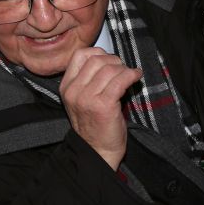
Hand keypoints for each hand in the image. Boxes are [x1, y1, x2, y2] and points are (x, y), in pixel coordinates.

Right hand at [60, 47, 141, 168]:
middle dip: (114, 61)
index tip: (110, 62)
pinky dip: (132, 75)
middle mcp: (74, 91)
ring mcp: (87, 98)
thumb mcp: (82, 99)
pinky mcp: (103, 105)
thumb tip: (109, 58)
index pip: (80, 55)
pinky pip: (121, 80)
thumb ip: (89, 79)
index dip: (99, 54)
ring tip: (130, 75)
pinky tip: (136, 76)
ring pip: (110, 69)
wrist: (97, 151)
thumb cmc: (95, 124)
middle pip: (97, 59)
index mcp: (66, 87)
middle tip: (123, 70)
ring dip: (124, 69)